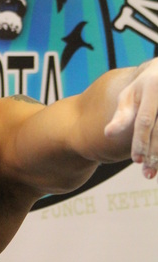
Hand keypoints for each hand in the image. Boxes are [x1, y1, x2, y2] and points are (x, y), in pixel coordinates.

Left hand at [105, 60, 157, 179]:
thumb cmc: (142, 87)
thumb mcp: (129, 95)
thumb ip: (121, 115)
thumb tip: (108, 134)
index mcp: (151, 88)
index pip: (144, 120)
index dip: (141, 141)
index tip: (136, 160)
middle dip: (154, 153)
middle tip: (147, 174)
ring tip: (153, 173)